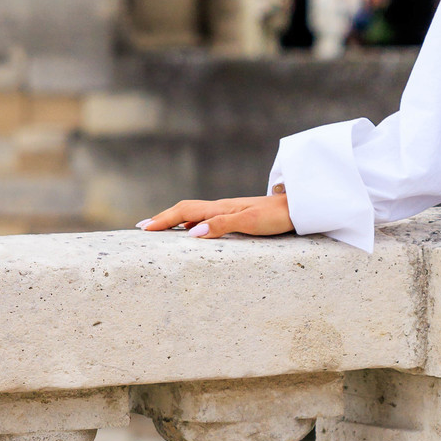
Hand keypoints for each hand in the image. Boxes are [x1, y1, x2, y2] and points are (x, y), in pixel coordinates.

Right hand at [136, 190, 293, 240]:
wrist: (298, 208)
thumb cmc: (276, 217)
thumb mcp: (249, 222)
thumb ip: (221, 226)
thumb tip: (192, 233)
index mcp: (220, 208)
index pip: (184, 212)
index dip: (163, 219)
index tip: (144, 229)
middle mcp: (221, 207)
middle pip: (184, 210)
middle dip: (163, 218)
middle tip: (143, 228)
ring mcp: (228, 211)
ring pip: (194, 214)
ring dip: (174, 221)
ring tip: (159, 229)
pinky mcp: (236, 216)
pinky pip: (205, 219)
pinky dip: (190, 225)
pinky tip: (190, 233)